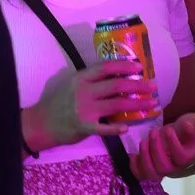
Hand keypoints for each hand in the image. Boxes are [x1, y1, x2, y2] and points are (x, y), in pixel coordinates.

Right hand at [24, 62, 155, 151]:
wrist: (41, 123)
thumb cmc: (60, 103)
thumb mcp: (73, 85)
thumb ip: (92, 81)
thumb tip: (119, 77)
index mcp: (82, 78)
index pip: (106, 68)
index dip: (124, 66)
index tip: (139, 67)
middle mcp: (84, 92)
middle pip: (116, 85)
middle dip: (138, 85)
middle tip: (153, 86)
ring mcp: (84, 110)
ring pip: (117, 104)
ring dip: (137, 104)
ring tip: (151, 104)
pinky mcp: (84, 127)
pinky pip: (105, 128)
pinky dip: (117, 128)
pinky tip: (127, 127)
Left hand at [130, 113, 194, 182]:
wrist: (182, 138)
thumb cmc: (188, 131)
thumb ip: (194, 125)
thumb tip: (187, 125)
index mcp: (188, 158)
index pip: (181, 158)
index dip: (173, 145)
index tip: (168, 130)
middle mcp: (175, 167)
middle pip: (164, 168)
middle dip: (156, 149)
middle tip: (153, 132)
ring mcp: (161, 169)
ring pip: (152, 174)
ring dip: (145, 157)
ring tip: (144, 140)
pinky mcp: (150, 168)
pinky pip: (141, 174)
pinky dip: (134, 166)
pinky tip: (133, 154)